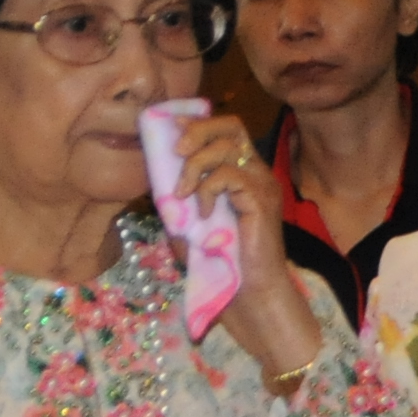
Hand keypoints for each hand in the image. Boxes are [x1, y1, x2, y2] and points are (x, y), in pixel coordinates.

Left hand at [175, 106, 323, 380]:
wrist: (247, 293)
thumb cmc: (221, 264)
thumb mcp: (189, 224)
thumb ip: (178, 197)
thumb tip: (156, 173)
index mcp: (244, 174)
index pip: (228, 128)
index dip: (198, 123)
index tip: (171, 130)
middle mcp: (257, 174)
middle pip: (230, 125)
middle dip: (197, 132)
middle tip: (176, 152)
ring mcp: (262, 185)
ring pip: (225, 147)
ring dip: (194, 166)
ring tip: (183, 193)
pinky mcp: (261, 200)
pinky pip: (227, 176)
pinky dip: (206, 189)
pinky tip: (202, 212)